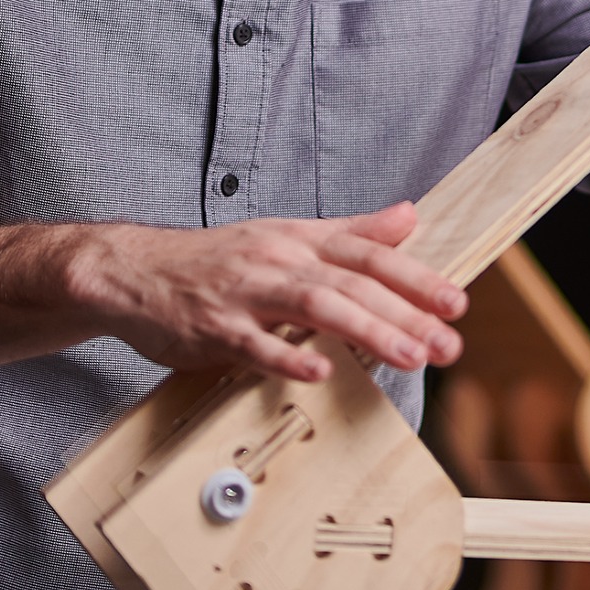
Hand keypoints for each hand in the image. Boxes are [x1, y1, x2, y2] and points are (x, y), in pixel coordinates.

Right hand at [69, 203, 468, 382]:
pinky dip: (288, 357)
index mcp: (298, 241)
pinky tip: (321, 372)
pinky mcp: (214, 327)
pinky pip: (255, 344)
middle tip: (449, 341)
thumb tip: (408, 217)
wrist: (133, 271)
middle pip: (352, 282)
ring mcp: (246, 293)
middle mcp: (277, 261)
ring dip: (367, 330)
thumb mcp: (285, 236)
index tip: (456, 302)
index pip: (368, 255)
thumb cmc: (214, 261)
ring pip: (315, 306)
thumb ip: (350, 231)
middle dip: (405, 313)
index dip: (415, 277)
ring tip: (409, 355)